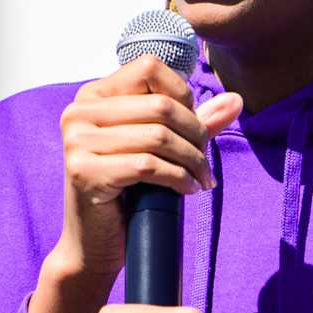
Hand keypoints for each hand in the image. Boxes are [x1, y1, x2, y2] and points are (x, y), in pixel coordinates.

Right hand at [30, 57, 241, 312]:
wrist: (94, 244)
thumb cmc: (129, 193)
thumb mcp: (160, 149)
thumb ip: (193, 122)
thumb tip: (236, 100)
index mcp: (92, 95)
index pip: (149, 68)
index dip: (183, 96)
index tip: (194, 129)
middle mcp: (78, 112)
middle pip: (160, 104)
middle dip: (195, 135)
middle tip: (205, 162)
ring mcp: (77, 142)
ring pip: (158, 136)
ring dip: (192, 160)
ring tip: (201, 178)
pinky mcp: (85, 172)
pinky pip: (148, 165)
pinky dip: (178, 178)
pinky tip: (187, 190)